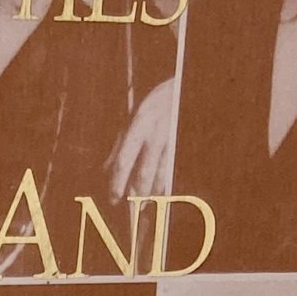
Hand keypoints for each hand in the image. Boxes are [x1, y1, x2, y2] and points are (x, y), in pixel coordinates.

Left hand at [108, 77, 174, 198]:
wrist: (190, 86)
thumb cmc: (158, 102)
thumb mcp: (134, 116)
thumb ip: (120, 143)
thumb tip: (106, 170)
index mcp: (139, 124)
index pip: (123, 161)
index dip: (117, 183)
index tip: (113, 199)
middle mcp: (156, 134)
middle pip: (143, 174)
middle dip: (136, 195)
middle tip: (131, 209)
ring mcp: (173, 140)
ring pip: (161, 176)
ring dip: (152, 194)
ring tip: (145, 204)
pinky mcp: (184, 145)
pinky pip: (172, 171)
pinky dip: (165, 184)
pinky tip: (160, 192)